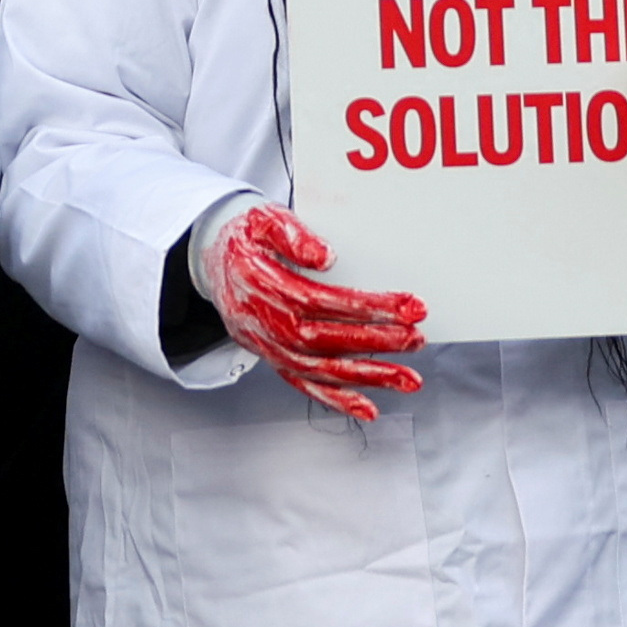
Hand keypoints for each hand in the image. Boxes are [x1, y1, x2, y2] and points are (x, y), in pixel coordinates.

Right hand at [204, 203, 423, 418]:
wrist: (212, 259)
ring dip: (367, 376)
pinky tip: (369, 407)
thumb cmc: (246, 237)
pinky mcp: (272, 358)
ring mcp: (265, 345)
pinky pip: (304, 384)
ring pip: (318, 368)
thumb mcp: (263, 219)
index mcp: (259, 283)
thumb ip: (293, 234)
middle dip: (375, 342)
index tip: (405, 306)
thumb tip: (326, 258)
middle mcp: (261, 320)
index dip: (363, 305)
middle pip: (322, 339)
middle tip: (414, 338)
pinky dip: (337, 399)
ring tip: (407, 379)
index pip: (318, 299)